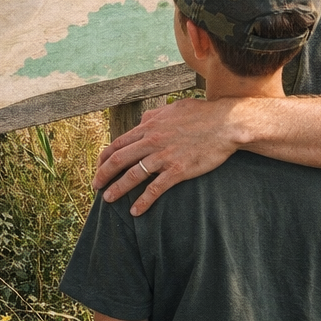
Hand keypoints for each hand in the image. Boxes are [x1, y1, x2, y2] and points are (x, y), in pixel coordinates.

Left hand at [94, 98, 243, 214]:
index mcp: (149, 127)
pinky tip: (135, 211)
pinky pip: (155, 189)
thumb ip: (154, 116)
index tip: (99, 166)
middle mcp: (152, 141)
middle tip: (95, 186)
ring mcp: (164, 156)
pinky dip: (143, 201)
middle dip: (104, 174)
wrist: (225, 124)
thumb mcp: (173, 109)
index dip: (105, 156)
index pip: (119, 143)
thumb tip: (142, 120)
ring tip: (108, 200)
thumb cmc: (202, 114)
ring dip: (117, 189)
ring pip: (133, 175)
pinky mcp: (178, 170)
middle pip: (119, 160)